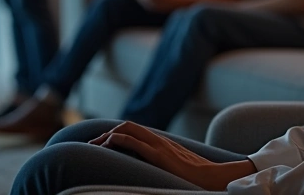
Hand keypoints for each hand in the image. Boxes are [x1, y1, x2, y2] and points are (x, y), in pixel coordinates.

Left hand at [90, 121, 255, 189]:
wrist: (211, 177)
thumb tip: (149, 168)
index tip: (101, 143)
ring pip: (129, 129)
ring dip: (108, 135)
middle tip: (92, 144)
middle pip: (128, 125)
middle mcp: (158, 140)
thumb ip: (162, 161)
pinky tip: (108, 143)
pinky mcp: (159, 155)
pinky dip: (119, 139)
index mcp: (161, 142)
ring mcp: (159, 145)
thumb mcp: (174, 165)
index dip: (116, 132)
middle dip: (107, 132)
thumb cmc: (195, 175)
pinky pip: (135, 142)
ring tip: (95, 145)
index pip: (135, 129)